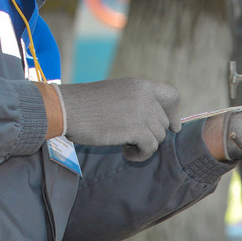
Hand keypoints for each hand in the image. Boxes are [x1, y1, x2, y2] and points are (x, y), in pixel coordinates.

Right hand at [54, 78, 181, 160]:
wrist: (67, 109)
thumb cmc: (86, 105)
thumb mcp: (117, 94)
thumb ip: (137, 102)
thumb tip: (156, 124)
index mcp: (140, 85)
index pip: (172, 95)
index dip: (173, 113)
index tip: (173, 127)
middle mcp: (145, 96)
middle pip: (163, 122)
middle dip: (151, 134)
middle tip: (132, 139)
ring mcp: (142, 111)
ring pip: (158, 137)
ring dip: (144, 145)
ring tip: (127, 146)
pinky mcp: (135, 129)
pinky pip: (150, 148)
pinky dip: (140, 155)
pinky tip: (126, 153)